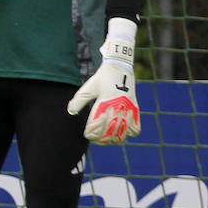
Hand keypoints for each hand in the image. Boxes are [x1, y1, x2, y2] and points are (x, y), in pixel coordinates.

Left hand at [68, 18, 139, 144]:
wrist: (119, 67)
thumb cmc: (101, 78)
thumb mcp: (88, 88)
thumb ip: (78, 101)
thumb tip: (70, 112)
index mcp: (105, 102)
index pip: (97, 125)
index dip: (91, 133)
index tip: (87, 134)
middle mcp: (118, 106)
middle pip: (110, 131)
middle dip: (102, 139)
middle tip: (96, 140)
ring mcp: (128, 108)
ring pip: (123, 131)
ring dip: (114, 139)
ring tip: (108, 140)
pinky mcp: (135, 108)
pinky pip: (136, 127)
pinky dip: (130, 133)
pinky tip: (123, 133)